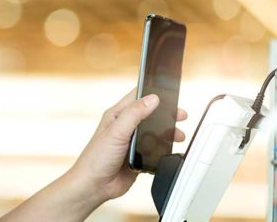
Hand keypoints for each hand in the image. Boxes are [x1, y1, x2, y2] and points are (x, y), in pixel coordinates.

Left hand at [66, 89, 186, 205]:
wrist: (95, 186)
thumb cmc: (96, 158)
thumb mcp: (116, 131)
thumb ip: (134, 114)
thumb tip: (152, 99)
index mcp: (117, 115)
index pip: (137, 97)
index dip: (152, 92)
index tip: (169, 91)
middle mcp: (125, 127)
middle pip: (150, 115)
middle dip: (166, 114)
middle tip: (181, 115)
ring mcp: (132, 142)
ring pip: (155, 132)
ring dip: (167, 133)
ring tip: (178, 135)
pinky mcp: (138, 157)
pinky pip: (155, 150)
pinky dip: (164, 149)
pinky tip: (170, 150)